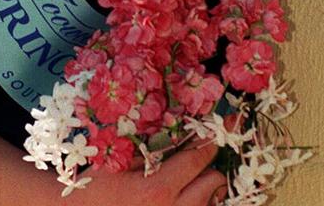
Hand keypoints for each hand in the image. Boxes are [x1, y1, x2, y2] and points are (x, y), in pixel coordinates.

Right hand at [82, 140, 225, 205]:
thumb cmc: (95, 190)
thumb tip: (176, 127)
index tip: (227, 125)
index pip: (196, 158)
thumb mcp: (117, 161)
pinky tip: (182, 198)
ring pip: (211, 203)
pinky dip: (198, 204)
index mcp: (157, 189)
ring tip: (189, 182)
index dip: (212, 139)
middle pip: (214, 183)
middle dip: (210, 167)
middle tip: (199, 159)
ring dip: (206, 189)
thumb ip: (147, 146)